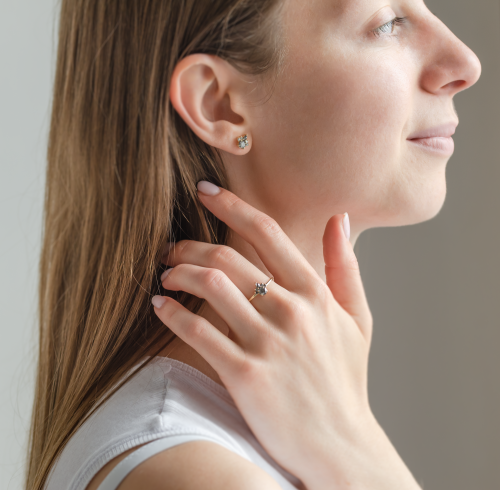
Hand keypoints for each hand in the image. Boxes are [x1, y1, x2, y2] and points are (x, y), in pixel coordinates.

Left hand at [152, 181, 373, 485]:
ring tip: (165, 273)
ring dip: (178, 272)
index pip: (267, 233)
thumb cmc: (345, 381)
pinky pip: (198, 331)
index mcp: (315, 294)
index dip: (232, 205)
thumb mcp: (357, 319)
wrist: (340, 444)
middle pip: (228, 257)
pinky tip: (160, 305)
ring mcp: (268, 343)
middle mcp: (291, 311)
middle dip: (190, 245)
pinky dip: (172, 313)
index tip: (205, 191)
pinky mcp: (245, 374)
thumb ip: (345, 266)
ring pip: (210, 286)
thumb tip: (340, 219)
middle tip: (172, 247)